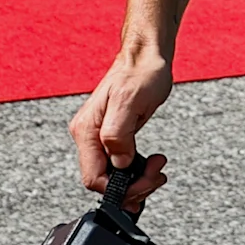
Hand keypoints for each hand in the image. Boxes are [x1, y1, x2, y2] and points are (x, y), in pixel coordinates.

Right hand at [70, 45, 172, 209]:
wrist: (146, 56)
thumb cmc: (140, 73)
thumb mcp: (130, 102)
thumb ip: (118, 134)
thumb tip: (118, 162)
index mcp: (87, 130)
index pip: (93, 178)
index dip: (119, 188)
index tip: (144, 180)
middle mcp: (89, 135)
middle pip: (102, 180)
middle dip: (132, 185)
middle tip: (157, 174)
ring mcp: (100, 136)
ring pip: (112, 175)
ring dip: (137, 179)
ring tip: (157, 168)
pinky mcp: (113, 135)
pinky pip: (119, 164)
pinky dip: (136, 170)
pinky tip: (151, 164)